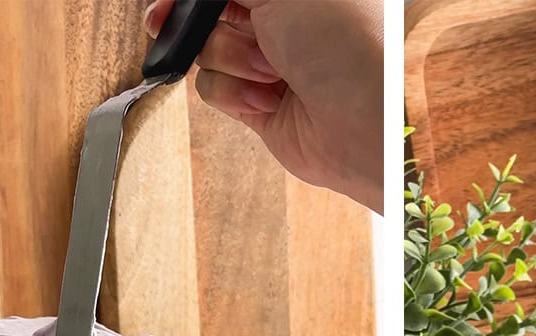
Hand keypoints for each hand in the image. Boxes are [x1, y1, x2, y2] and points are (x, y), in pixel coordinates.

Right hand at [145, 0, 382, 211]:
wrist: (368, 123)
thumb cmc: (348, 45)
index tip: (168, 3)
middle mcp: (280, 22)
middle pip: (208, 13)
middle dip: (196, 21)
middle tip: (171, 22)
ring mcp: (266, 64)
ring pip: (207, 51)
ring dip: (231, 59)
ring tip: (271, 71)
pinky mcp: (256, 105)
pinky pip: (213, 90)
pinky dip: (234, 93)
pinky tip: (268, 99)